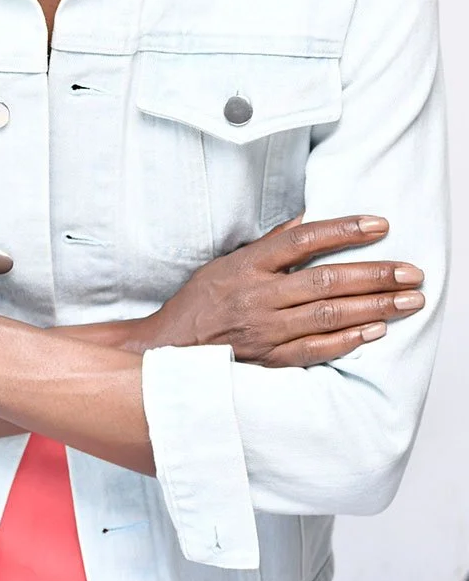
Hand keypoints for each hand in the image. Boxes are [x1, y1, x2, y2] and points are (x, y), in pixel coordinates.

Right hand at [137, 214, 424, 366]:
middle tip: (411, 271)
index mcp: (247, 266)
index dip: (342, 230)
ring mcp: (265, 331)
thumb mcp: (227, 263)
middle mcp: (258, 297)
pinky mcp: (269, 361)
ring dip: (373, 307)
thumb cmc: (199, 303)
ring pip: (328, 315)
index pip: (302, 240)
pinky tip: (375, 331)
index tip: (378, 224)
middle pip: (325, 280)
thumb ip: (268, 245)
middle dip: (374, 274)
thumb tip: (306, 219)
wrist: (168, 351)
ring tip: (407, 299)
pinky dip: (348, 340)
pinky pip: (315, 350)